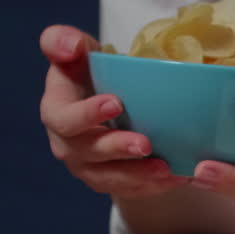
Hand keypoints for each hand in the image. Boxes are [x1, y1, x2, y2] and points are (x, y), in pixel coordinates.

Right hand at [38, 25, 184, 197]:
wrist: (109, 103)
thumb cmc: (92, 73)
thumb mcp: (78, 52)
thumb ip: (66, 42)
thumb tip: (71, 46)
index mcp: (56, 112)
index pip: (65, 118)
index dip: (87, 113)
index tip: (116, 102)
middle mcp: (68, 145)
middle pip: (89, 153)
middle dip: (117, 149)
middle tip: (145, 144)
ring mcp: (88, 168)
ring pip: (110, 179)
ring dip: (138, 176)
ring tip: (165, 169)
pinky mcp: (110, 182)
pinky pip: (131, 190)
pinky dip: (154, 186)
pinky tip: (178, 177)